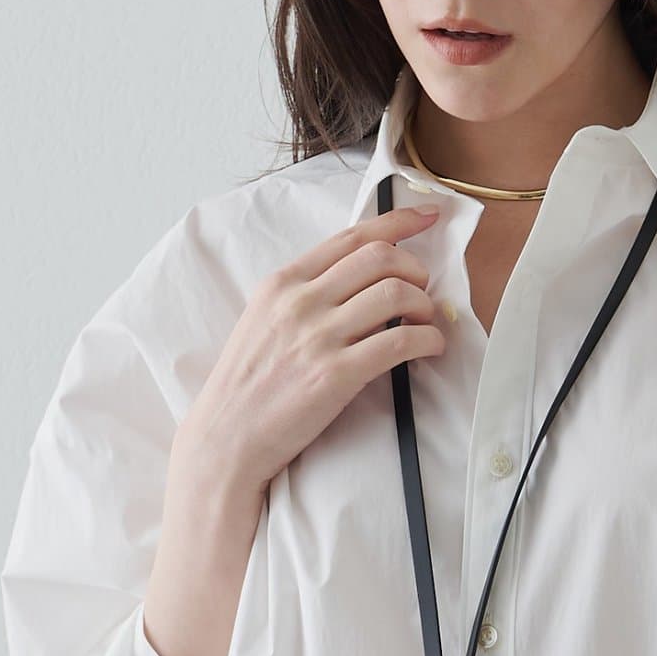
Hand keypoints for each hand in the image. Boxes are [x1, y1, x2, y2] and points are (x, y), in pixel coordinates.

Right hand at [178, 203, 444, 491]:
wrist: (226, 438)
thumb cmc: (248, 386)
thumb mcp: (265, 322)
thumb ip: (306, 297)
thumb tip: (361, 283)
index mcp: (283, 283)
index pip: (351, 237)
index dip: (398, 222)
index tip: (427, 217)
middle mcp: (300, 301)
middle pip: (380, 258)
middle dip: (415, 269)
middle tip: (423, 291)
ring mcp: (318, 336)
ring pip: (396, 294)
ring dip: (425, 305)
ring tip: (425, 323)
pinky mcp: (337, 374)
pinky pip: (401, 341)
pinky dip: (428, 340)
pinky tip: (430, 348)